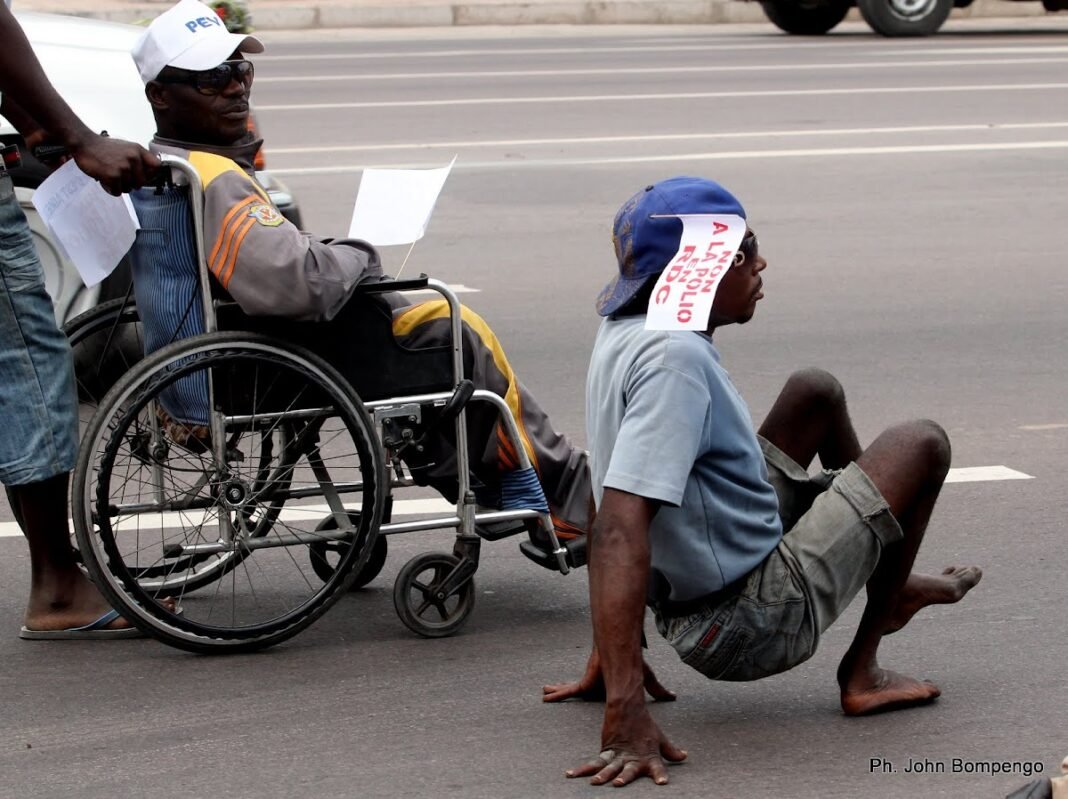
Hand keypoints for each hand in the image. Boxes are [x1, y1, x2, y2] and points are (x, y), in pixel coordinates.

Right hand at [70, 133, 159, 195]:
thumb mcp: (126, 147)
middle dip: (131, 183)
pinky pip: (117, 192)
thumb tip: (151, 174)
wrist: (84, 143)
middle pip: (142, 183)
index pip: (156, 166)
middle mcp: (133, 158)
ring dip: (119, 186)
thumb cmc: (104, 147)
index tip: (142, 176)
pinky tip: (104, 179)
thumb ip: (138, 158)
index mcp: (138, 150)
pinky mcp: (113, 176)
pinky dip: (110, 189)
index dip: (150, 174)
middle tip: (120, 177)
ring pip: (128, 189)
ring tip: (109, 175)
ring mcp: (123, 167)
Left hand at [543, 646, 675, 702]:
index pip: (594, 692)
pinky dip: (557, 694)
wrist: (622, 655)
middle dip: (563, 689)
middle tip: (550, 690)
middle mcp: (594, 687)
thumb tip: (672, 695)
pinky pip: (568, 692)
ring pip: (569, 689)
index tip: (579, 693)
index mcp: (605, 687)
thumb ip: (656, 689)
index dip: (587, 693)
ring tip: (545, 690)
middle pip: (577, 690)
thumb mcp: (646, 679)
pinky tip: (545, 696)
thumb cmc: (632, 665)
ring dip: (557, 689)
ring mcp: (588, 685)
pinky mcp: (584, 685)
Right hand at [566, 702, 686, 786]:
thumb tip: (684, 756)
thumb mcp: (660, 738)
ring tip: (595, 782)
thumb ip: (670, 750)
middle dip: (624, 777)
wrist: (627, 706)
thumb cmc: (645, 725)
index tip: (663, 782)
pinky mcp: (606, 750)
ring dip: (602, 775)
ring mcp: (618, 754)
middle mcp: (633, 757)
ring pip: (608, 767)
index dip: (660, 774)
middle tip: (618, 784)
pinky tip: (571, 774)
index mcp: (649, 756)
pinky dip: (583, 769)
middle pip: (628, 770)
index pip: (657, 767)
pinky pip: (594, 763)